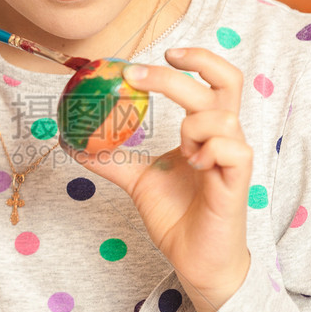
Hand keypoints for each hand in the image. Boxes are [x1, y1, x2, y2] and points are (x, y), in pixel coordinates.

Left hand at [63, 47, 252, 311]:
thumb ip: (113, 158)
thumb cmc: (178, 215)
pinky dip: (210, 150)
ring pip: (223, 118)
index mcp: (207, 130)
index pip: (216, 80)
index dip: (198, 59)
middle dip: (176, 75)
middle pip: (222, 84)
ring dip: (193, 125)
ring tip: (181, 150)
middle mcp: (225, 138)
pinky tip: (195, 166)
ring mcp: (233, 159)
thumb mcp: (138, 180)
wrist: (195, 259)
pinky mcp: (237, 182)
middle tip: (137, 76)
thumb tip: (73, 141)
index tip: (165, 52)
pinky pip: (233, 150)